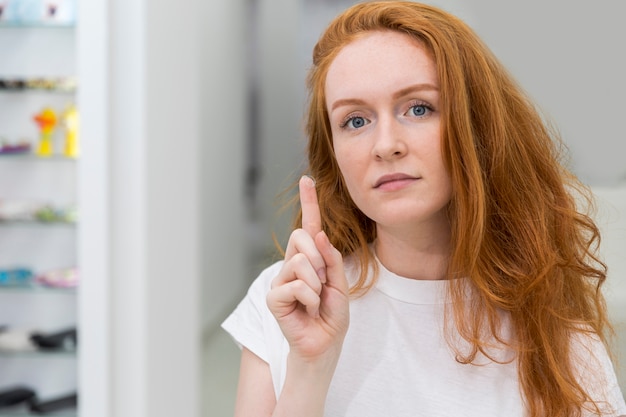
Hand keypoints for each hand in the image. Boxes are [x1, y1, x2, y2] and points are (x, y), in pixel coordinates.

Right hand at [267, 175, 349, 361]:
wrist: (324, 344)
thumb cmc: (331, 316)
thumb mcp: (339, 284)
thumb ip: (331, 259)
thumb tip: (318, 234)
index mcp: (309, 259)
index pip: (308, 227)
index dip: (309, 203)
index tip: (307, 180)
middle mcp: (291, 265)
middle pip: (301, 237)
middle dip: (320, 259)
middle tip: (323, 284)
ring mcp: (280, 280)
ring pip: (301, 262)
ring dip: (317, 285)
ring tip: (315, 302)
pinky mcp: (273, 297)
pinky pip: (296, 285)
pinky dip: (310, 299)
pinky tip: (307, 310)